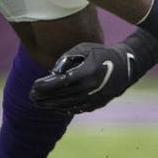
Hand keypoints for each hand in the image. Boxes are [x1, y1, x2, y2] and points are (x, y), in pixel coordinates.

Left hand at [29, 39, 157, 112]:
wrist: (126, 67)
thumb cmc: (101, 54)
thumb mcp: (85, 49)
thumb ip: (67, 58)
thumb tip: (53, 72)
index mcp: (88, 72)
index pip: (61, 82)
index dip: (46, 85)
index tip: (34, 85)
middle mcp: (91, 88)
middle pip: (62, 96)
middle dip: (44, 97)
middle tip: (31, 96)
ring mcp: (95, 98)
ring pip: (68, 105)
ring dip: (51, 105)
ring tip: (38, 103)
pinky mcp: (97, 104)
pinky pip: (77, 109)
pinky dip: (63, 108)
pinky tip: (54, 107)